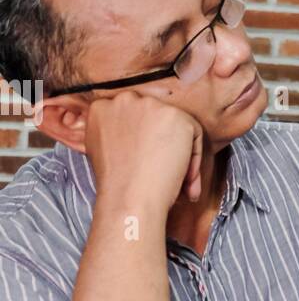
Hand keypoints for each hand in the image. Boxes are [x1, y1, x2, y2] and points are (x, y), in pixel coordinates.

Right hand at [85, 90, 203, 212]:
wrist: (129, 199)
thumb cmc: (117, 185)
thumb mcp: (101, 151)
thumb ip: (114, 134)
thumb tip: (137, 136)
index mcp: (101, 108)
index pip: (130, 116)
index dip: (143, 141)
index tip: (146, 161)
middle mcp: (124, 100)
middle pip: (154, 118)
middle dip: (162, 144)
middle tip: (163, 172)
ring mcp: (150, 106)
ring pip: (175, 126)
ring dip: (180, 153)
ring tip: (176, 181)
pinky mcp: (174, 116)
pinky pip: (194, 134)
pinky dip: (194, 159)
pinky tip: (184, 180)